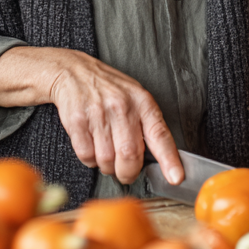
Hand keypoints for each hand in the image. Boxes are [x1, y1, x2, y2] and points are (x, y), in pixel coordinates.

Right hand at [0, 45, 183, 186]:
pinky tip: (91, 144)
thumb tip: (159, 161)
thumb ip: (147, 125)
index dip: (169, 159)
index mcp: (142, 102)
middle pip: (129, 155)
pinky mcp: (76, 120)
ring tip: (105, 151)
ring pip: (106, 160)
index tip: (176, 178)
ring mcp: (98, 112)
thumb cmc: (109, 90)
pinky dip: (89, 159)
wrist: (73, 71)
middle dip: (128, 172)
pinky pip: (86, 155)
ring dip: (106, 166)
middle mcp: (122, 106)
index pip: (159, 134)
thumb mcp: (135, 98)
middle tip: (125, 172)